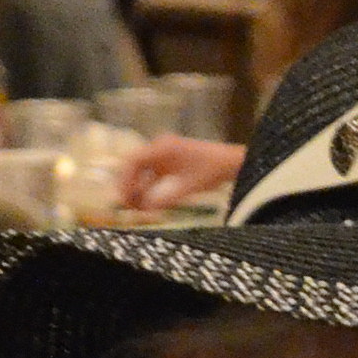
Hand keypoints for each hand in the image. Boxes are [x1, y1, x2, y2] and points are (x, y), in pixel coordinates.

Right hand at [111, 134, 246, 212]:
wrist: (233, 163)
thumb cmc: (212, 171)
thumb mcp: (187, 187)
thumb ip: (164, 199)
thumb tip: (144, 210)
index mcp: (162, 147)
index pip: (133, 161)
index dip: (125, 180)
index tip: (124, 197)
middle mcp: (160, 147)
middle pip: (134, 165)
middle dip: (129, 185)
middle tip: (126, 205)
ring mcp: (165, 154)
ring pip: (142, 171)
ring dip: (138, 187)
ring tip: (136, 207)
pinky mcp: (170, 162)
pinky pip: (152, 174)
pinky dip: (148, 187)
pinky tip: (147, 202)